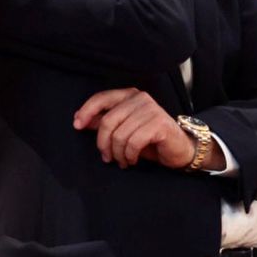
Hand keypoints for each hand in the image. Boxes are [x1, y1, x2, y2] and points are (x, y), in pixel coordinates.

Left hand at [74, 88, 194, 168]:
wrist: (179, 149)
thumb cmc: (150, 139)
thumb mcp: (124, 130)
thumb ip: (105, 123)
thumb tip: (80, 120)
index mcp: (130, 95)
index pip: (102, 98)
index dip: (86, 111)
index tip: (77, 125)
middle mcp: (140, 99)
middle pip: (108, 121)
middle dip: (103, 143)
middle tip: (107, 157)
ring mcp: (151, 110)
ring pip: (120, 135)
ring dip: (118, 154)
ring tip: (122, 161)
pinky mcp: (159, 124)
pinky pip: (134, 142)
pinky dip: (130, 155)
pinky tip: (133, 159)